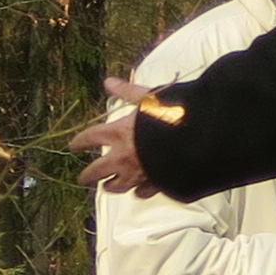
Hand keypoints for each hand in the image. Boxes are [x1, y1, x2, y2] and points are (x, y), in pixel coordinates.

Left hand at [69, 76, 162, 195]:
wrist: (201, 138)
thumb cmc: (173, 114)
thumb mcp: (149, 97)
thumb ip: (127, 92)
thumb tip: (109, 82)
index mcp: (117, 133)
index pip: (88, 139)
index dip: (79, 143)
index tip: (75, 146)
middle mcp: (122, 156)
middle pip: (96, 171)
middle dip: (87, 175)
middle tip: (83, 178)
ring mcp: (138, 173)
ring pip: (117, 187)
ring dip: (110, 187)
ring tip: (108, 187)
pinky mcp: (156, 184)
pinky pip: (142, 193)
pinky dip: (139, 192)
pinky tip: (139, 191)